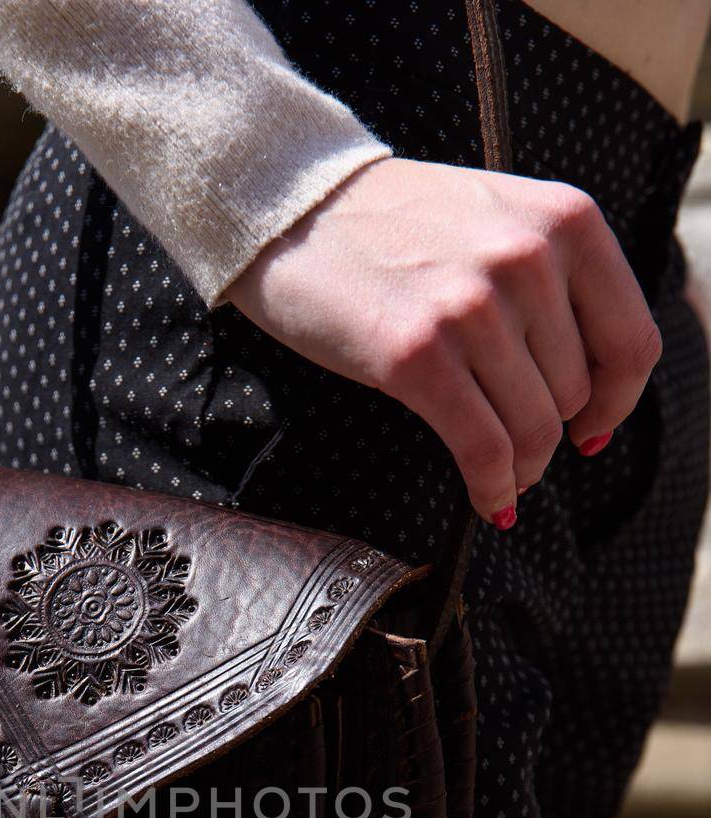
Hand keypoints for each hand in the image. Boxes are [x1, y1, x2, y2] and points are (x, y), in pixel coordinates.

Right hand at [227, 156, 661, 526]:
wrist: (296, 209)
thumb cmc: (396, 227)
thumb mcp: (500, 223)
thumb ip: (556, 282)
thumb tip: (595, 394)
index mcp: (566, 220)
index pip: (632, 342)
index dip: (616, 404)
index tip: (590, 429)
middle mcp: (528, 259)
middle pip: (575, 395)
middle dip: (548, 432)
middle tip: (514, 443)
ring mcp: (472, 308)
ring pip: (533, 429)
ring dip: (520, 468)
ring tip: (501, 474)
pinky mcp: (417, 355)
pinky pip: (483, 449)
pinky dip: (491, 487)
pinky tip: (487, 497)